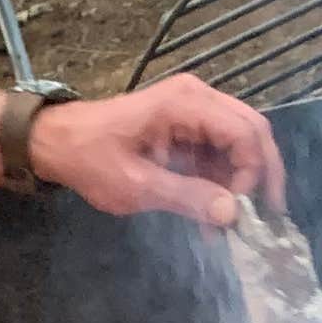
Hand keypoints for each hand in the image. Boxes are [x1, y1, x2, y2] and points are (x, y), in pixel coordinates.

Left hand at [31, 77, 284, 228]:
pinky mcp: (187, 125)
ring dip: (240, 182)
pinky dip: (222, 180)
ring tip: (229, 225)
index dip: (253, 173)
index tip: (241, 211)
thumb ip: (187, 197)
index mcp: (186, 103)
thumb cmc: (91, 159)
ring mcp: (193, 109)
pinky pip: (218, 150)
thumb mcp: (137, 185)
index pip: (245, 132)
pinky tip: (212, 213)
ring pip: (239, 142)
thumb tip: (233, 214)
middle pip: (252, 131)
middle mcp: (197, 98)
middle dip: (261, 176)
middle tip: (264, 218)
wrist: (57, 143)